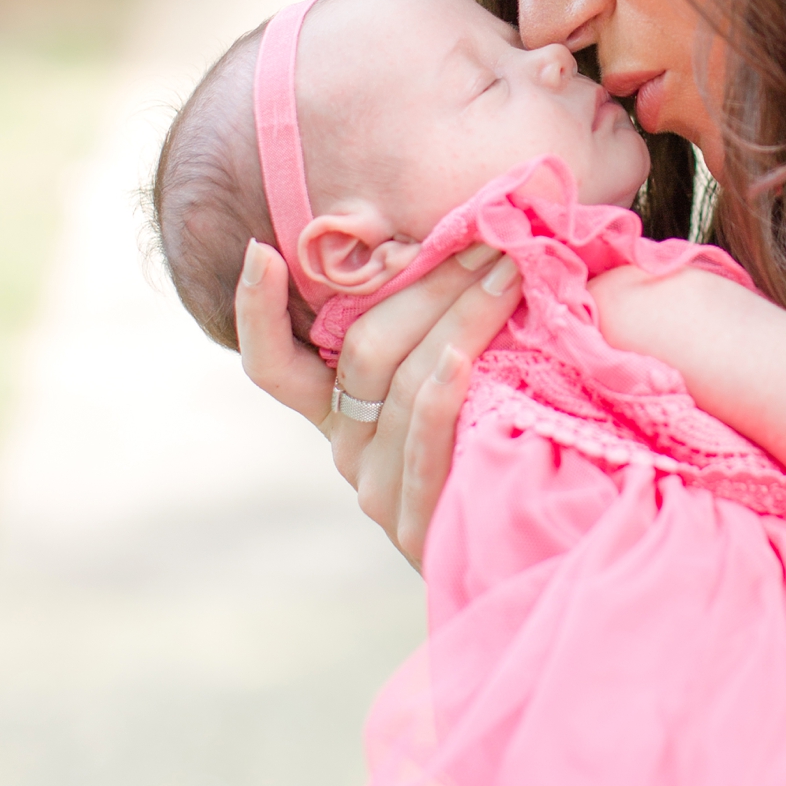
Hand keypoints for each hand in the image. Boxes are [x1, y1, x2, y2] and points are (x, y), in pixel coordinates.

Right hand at [234, 237, 523, 565]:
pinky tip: (468, 355)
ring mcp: (378, 488)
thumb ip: (435, 328)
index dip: (255, 311)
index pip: (274, 364)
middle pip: (365, 348)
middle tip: (483, 234)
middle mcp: (347, 448)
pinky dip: (442, 394)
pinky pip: (424, 442)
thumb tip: (460, 239)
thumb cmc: (499, 444)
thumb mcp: (456, 383)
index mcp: (338, 411)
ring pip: (403, 381)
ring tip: (507, 270)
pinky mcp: (417, 523)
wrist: (529, 551)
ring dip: (458, 316)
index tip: (259, 251)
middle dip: (425, 281)